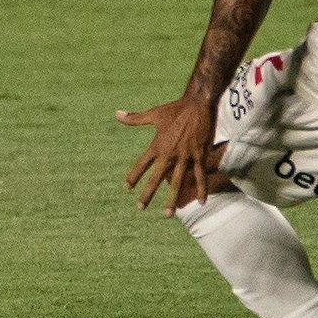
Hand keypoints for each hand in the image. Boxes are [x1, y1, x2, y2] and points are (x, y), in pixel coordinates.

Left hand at [118, 92, 219, 211]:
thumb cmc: (175, 109)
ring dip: (172, 199)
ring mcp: (185, 156)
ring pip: (177, 182)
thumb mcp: (154, 114)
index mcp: (157, 145)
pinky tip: (200, 202)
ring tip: (167, 214)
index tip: (127, 187)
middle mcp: (169, 153)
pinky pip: (200, 176)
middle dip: (148, 194)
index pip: (141, 164)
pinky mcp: (199, 155)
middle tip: (140, 207)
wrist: (198, 103)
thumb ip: (135, 118)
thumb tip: (116, 114)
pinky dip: (200, 189)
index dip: (133, 176)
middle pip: (156, 178)